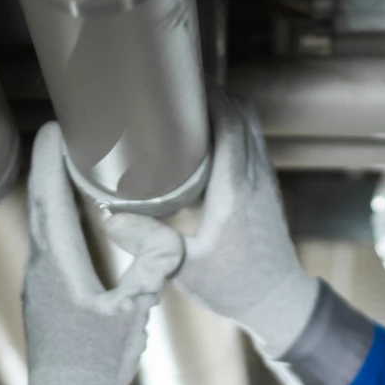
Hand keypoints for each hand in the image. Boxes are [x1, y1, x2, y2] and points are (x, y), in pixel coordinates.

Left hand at [14, 123, 183, 384]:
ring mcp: (38, 285)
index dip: (49, 159)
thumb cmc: (93, 362)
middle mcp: (40, 267)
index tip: (54, 128)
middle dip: (49, 170)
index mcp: (58, 262)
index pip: (49, 197)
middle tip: (63, 141)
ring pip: (42, 228)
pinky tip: (74, 230)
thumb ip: (150, 273)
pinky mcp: (44, 302)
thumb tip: (172, 242)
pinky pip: (49, 250)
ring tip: (69, 176)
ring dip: (52, 198)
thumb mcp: (132, 314)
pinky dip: (57, 226)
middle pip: (41, 205)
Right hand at [174, 88, 318, 357]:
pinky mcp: (265, 190)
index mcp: (235, 190)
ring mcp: (264, 181)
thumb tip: (107, 217)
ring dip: (224, 110)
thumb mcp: (185, 267)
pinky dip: (232, 130)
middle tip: (176, 92)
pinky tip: (203, 142)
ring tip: (187, 110)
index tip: (179, 83)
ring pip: (250, 127)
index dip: (209, 96)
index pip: (230, 124)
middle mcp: (254, 177)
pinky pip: (251, 144)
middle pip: (242, 114)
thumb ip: (148, 241)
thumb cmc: (235, 286)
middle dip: (213, 95)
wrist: (277, 301)